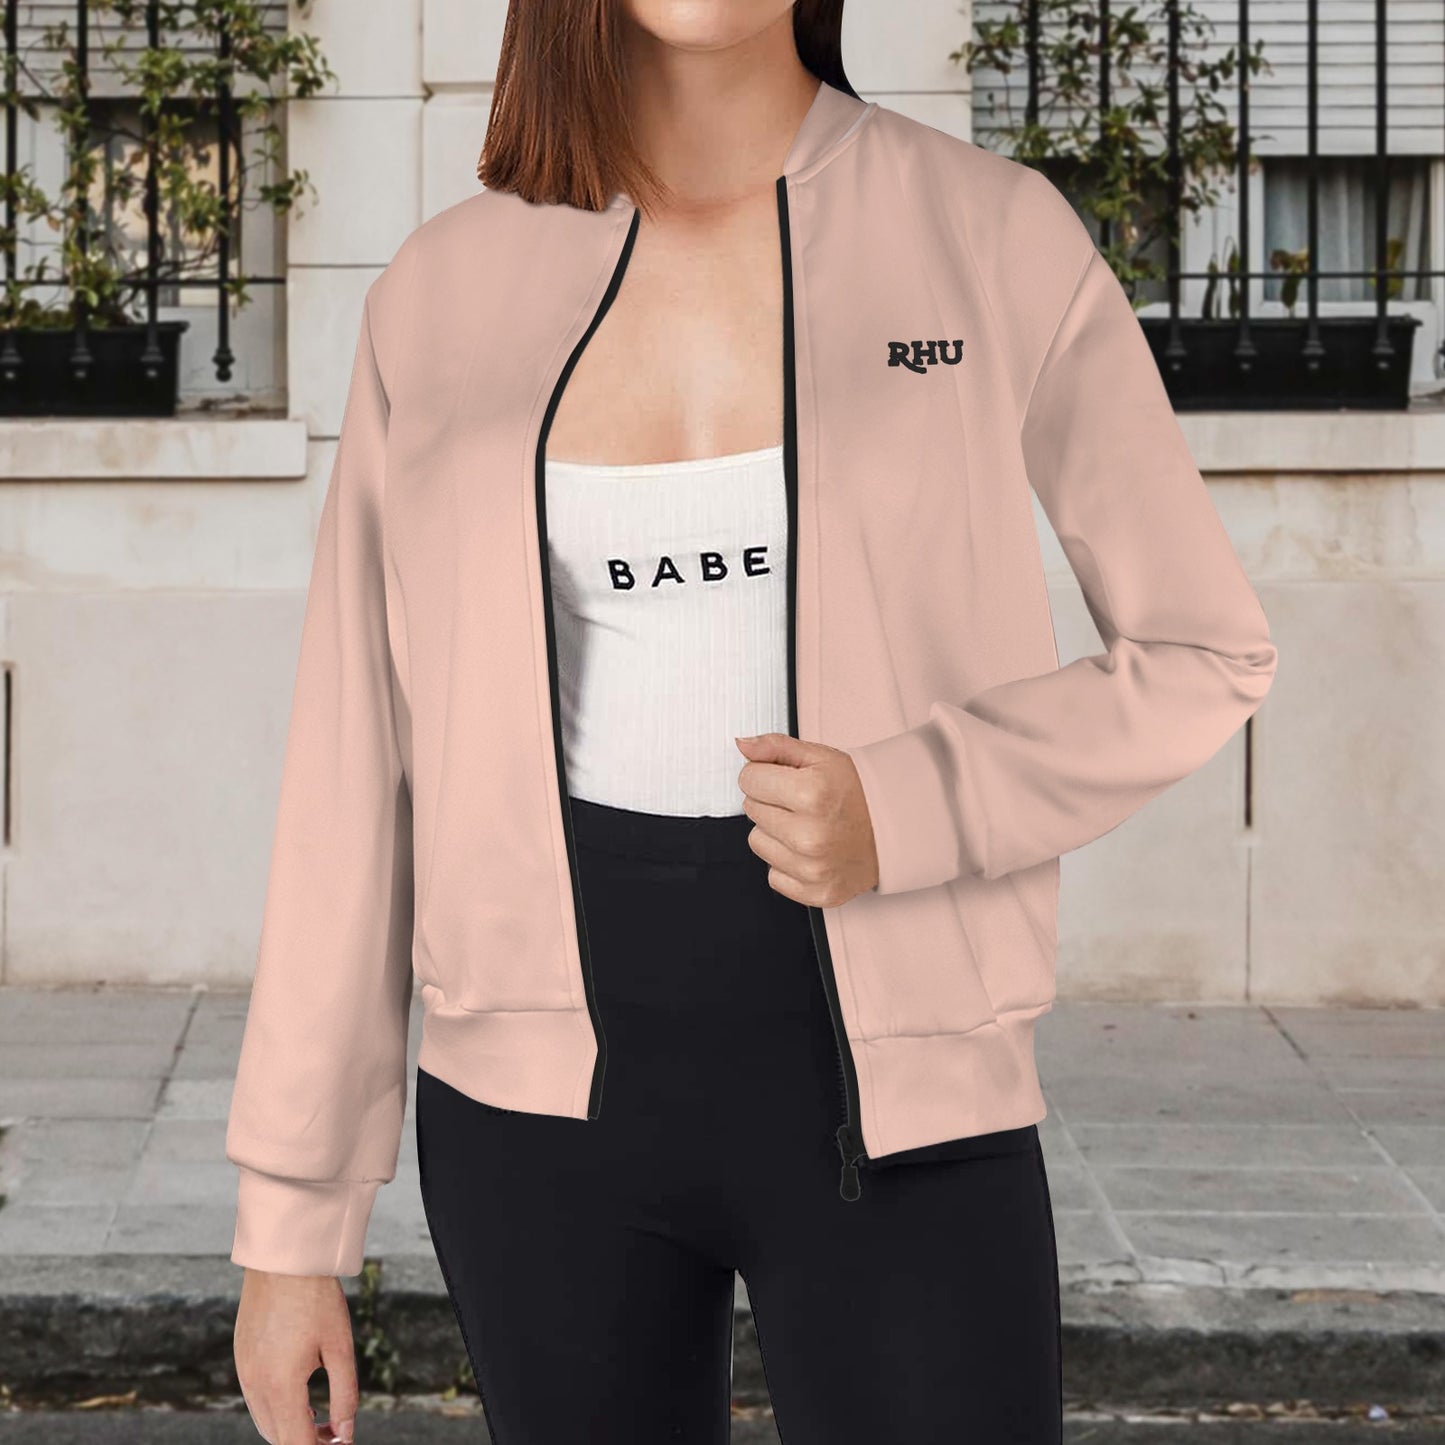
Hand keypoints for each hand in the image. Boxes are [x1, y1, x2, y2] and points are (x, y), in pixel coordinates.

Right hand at [234, 1268, 357, 1443]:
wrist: (283, 1259)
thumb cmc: (316, 1299)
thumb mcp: (339, 1347)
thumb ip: (345, 1394)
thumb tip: (346, 1432)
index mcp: (281, 1386)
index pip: (297, 1444)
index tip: (343, 1443)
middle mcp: (255, 1386)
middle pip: (279, 1439)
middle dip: (307, 1443)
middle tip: (336, 1435)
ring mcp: (244, 1373)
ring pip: (265, 1422)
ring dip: (291, 1429)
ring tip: (321, 1419)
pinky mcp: (241, 1359)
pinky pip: (256, 1400)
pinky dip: (277, 1410)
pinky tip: (300, 1397)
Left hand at [734, 733, 879, 905]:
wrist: (896, 829)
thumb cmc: (858, 792)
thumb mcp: (821, 757)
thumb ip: (776, 747)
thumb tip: (743, 746)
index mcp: (812, 793)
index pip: (748, 779)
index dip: (764, 774)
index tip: (784, 779)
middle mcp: (811, 835)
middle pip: (751, 809)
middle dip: (770, 801)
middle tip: (800, 802)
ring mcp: (814, 868)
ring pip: (757, 842)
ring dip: (775, 832)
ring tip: (806, 825)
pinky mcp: (817, 893)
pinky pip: (773, 875)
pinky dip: (787, 862)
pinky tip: (810, 850)